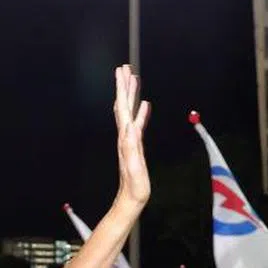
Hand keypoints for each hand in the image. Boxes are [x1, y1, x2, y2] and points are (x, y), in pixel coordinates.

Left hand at [114, 64, 151, 210]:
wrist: (131, 198)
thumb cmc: (134, 186)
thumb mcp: (133, 167)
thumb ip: (131, 148)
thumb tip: (131, 127)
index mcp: (125, 138)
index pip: (123, 108)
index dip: (122, 89)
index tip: (122, 72)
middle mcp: (125, 136)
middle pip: (124, 105)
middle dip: (124, 86)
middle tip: (125, 68)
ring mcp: (130, 140)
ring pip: (129, 112)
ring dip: (131, 95)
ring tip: (133, 80)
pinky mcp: (135, 146)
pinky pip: (138, 123)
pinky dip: (140, 112)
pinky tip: (144, 106)